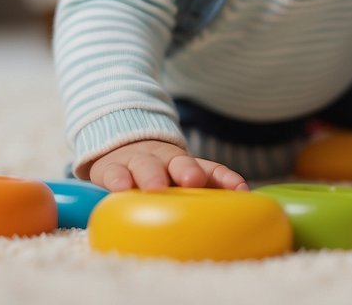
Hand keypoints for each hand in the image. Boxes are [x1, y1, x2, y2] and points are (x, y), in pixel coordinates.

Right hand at [85, 139, 248, 191]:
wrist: (119, 147)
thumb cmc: (157, 174)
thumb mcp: (178, 179)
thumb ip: (206, 189)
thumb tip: (240, 203)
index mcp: (186, 165)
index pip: (212, 169)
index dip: (226, 178)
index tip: (240, 189)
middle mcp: (165, 161)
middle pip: (180, 163)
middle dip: (188, 171)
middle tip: (193, 180)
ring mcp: (138, 163)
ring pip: (147, 166)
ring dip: (153, 175)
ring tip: (156, 188)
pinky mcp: (111, 169)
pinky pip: (115, 174)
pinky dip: (119, 180)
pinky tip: (123, 189)